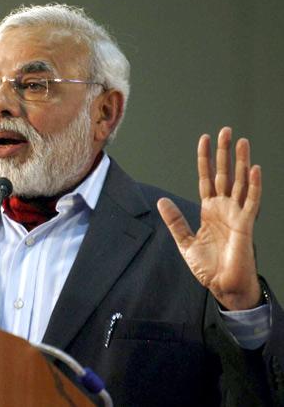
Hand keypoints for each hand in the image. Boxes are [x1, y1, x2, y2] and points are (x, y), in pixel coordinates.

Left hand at [157, 127, 261, 309]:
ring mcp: (236, 214)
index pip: (206, 178)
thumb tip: (161, 201)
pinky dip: (254, 185)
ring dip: (242, 161)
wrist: (222, 286)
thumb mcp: (184, 241)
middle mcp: (224, 208)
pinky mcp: (246, 224)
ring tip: (241, 141)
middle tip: (226, 130)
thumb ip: (175, 220)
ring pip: (240, 181)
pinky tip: (254, 168)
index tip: (204, 139)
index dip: (205, 159)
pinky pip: (252, 201)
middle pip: (224, 174)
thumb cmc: (208, 266)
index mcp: (209, 210)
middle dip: (224, 153)